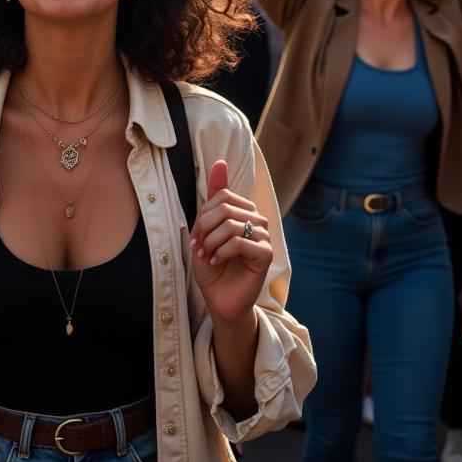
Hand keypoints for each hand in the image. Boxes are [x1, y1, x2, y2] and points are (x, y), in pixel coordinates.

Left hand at [190, 160, 272, 324]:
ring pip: (230, 224)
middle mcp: (257, 220)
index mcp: (243, 211)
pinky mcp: (266, 254)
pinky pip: (239, 242)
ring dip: (211, 242)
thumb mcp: (205, 229)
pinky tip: (217, 262)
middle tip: (199, 247)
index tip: (195, 236)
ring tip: (207, 255)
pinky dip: (221, 252)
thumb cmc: (212, 266)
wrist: (219, 299)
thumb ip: (213, 197)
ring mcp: (264, 236)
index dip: (204, 215)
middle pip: (225, 208)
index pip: (222, 195)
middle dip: (205, 228)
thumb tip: (221, 162)